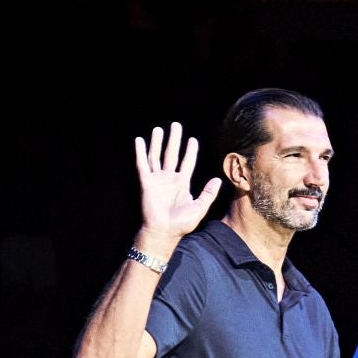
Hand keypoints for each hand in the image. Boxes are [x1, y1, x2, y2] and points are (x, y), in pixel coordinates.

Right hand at [135, 122, 220, 244]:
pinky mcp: (147, 183)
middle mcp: (169, 179)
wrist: (164, 232)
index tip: (192, 139)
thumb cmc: (181, 224)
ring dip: (157, 142)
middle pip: (171, 154)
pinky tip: (139, 141)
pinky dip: (140, 152)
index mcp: (181, 183)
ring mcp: (157, 180)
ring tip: (159, 129)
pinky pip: (142, 165)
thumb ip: (208, 193)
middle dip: (174, 140)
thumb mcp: (199, 207)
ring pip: (157, 156)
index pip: (187, 162)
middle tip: (176, 125)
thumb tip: (218, 179)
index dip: (190, 151)